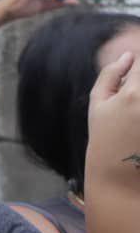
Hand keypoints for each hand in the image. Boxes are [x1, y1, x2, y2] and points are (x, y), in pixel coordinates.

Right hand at [87, 51, 139, 185]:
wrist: (120, 176)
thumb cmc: (105, 138)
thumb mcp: (97, 104)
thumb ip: (110, 75)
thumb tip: (128, 56)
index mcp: (134, 92)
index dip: (138, 69)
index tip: (133, 82)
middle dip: (139, 88)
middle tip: (132, 106)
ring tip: (134, 118)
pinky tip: (139, 127)